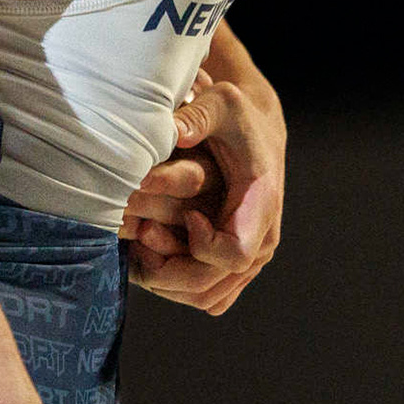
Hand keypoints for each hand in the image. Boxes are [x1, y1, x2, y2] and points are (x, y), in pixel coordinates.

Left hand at [122, 70, 284, 315]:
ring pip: (205, 299)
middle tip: (143, 237)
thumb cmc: (234, 118)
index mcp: (261, 208)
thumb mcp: (221, 104)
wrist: (256, 133)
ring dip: (165, 281)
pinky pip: (204, 297)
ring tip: (142, 245)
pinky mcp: (234, 266)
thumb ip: (199, 116)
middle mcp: (261, 241)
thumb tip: (175, 132)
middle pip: (211, 287)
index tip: (187, 216)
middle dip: (167, 271)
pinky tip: (151, 255)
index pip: (234, 255)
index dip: (200, 245)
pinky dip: (174, 286)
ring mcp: (249, 259)